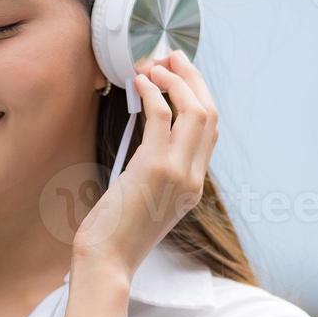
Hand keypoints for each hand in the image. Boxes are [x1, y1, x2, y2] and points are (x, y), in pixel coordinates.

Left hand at [72, 49, 218, 274]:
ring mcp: (179, 173)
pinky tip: (141, 83)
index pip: (210, 131)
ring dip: (176, 80)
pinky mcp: (155, 168)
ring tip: (155, 64)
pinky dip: (153, 93)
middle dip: (193, 79)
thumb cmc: (115, 232)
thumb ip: (156, 173)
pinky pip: (162, 116)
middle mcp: (194, 178)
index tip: (180, 74)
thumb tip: (147, 140)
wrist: (107, 259)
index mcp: (194, 186)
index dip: (198, 96)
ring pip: (194, 110)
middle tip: (173, 56)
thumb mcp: (146, 201)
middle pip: (210, 113)